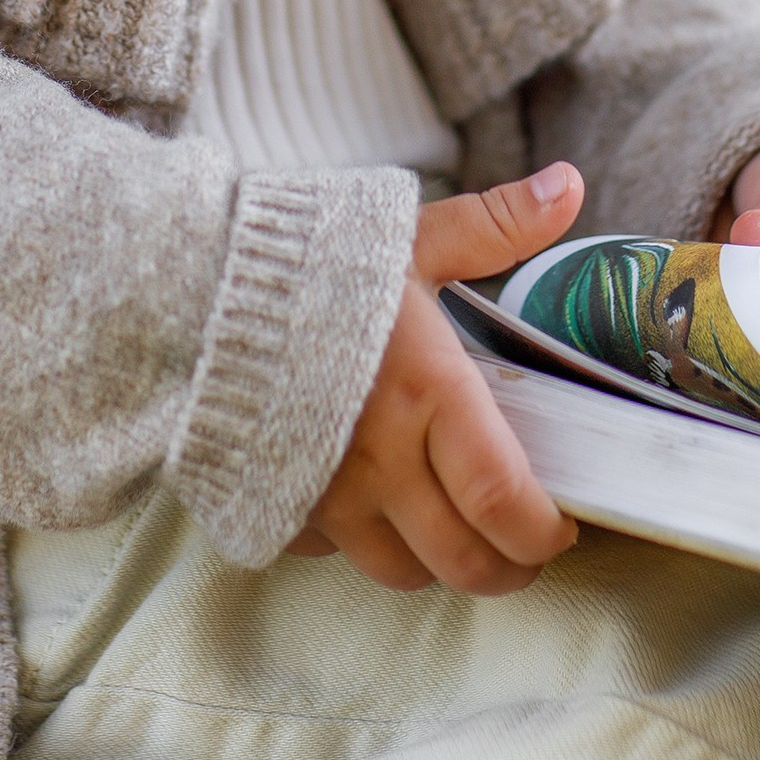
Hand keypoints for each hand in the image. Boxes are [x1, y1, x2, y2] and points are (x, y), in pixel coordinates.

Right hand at [287, 160, 586, 593]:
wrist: (189, 285)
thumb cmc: (310, 260)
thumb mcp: (410, 237)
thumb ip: (495, 224)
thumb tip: (569, 186)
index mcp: (427, 392)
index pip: (505, 502)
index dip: (545, 533)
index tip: (563, 522)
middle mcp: (380, 459)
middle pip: (465, 562)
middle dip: (509, 567)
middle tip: (525, 544)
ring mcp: (325, 494)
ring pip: (403, 572)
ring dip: (441, 562)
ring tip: (458, 526)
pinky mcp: (278, 507)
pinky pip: (338, 554)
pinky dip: (368, 541)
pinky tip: (380, 505)